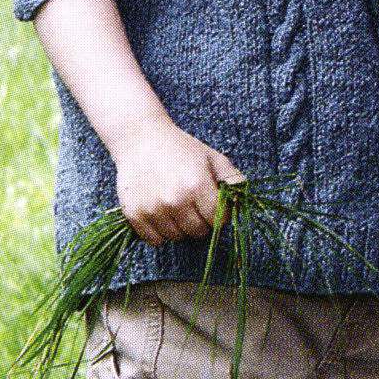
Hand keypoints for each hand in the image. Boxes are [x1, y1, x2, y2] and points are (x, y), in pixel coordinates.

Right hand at [113, 117, 246, 245]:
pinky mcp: (134, 215)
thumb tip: (244, 201)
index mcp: (197, 184)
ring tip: (176, 204)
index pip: (219, 219)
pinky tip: (161, 212)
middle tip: (194, 203)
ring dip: (180, 226)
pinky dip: (160, 232)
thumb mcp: (211, 156)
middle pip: (199, 232)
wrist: (140, 138)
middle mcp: (175, 200)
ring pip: (177, 238)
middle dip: (201, 221)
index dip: (221, 213)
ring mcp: (153, 209)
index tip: (214, 204)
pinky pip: (155, 240)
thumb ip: (232, 178)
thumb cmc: (180, 147)